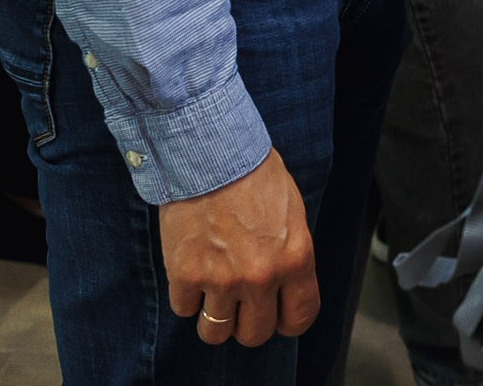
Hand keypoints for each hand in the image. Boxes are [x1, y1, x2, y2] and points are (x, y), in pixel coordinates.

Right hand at [160, 150, 318, 346]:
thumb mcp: (291, 212)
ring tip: (212, 296)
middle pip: (254, 334)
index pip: (298, 318)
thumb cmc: (252, 172)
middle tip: (240, 304)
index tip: (277, 316)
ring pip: (215, 332)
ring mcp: (221, 279)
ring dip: (213, 318)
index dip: (286, 322)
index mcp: (295, 259)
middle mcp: (261, 276)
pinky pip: (184, 309)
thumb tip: (283, 286)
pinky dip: (186, 296)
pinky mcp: (185, 274)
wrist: (209, 149)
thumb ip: (289, 254)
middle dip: (247, 323)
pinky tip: (190, 273)